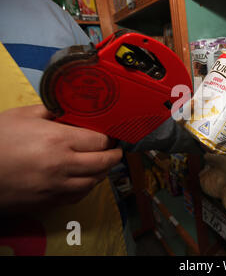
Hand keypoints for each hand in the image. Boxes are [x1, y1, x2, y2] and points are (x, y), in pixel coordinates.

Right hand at [0, 105, 122, 213]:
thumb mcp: (22, 116)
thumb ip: (51, 111)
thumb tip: (69, 111)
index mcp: (59, 140)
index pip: (100, 140)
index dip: (108, 137)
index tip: (110, 134)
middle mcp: (64, 165)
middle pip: (104, 162)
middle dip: (114, 155)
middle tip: (115, 149)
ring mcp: (57, 187)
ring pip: (94, 182)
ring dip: (103, 172)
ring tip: (103, 163)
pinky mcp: (48, 202)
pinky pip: (78, 196)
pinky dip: (87, 187)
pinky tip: (85, 179)